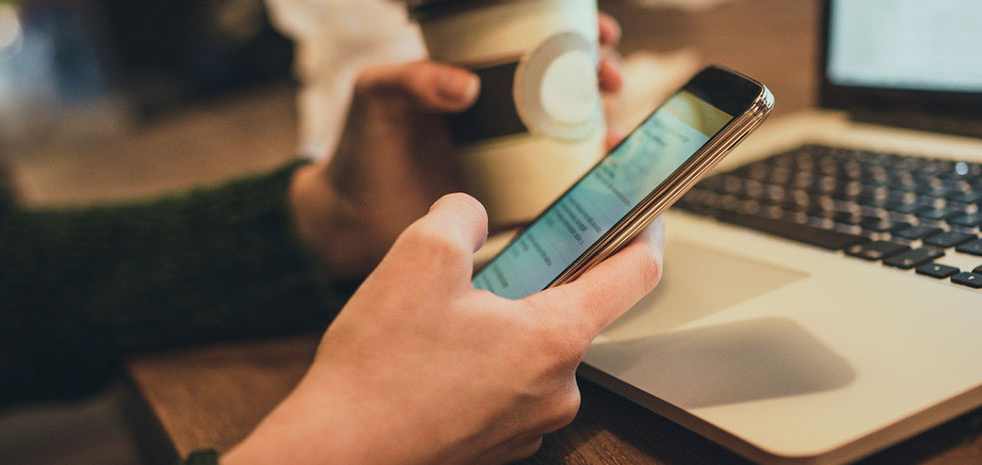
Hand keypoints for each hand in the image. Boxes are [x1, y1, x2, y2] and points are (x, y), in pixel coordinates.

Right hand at [226, 194, 663, 464]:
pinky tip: (427, 365)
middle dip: (526, 285)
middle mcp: (557, 390)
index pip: (634, 275)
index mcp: (555, 338)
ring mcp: (529, 425)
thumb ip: (461, 215)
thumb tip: (471, 216)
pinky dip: (476, 368)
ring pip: (528, 353)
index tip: (645, 213)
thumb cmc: (380, 369)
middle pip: (567, 314)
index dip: (645, 232)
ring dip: (494, 329)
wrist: (336, 455)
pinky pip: (502, 389)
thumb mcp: (418, 256)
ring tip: (433, 328)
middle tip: (472, 274)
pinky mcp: (498, 447)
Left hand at [291, 16, 626, 277]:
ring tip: (614, 134)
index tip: (600, 33)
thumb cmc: (361, 147)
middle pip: (570, 86)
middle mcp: (504, 114)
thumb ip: (412, 79)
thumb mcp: (377, 95)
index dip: (576, 33)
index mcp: (479, 77)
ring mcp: (514, 157)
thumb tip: (467, 85)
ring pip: (576, 135)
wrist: (351, 220)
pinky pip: (563, 189)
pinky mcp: (515, 201)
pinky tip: (602, 180)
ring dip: (607, 129)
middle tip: (609, 80)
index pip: (536, 42)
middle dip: (602, 75)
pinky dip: (590, 183)